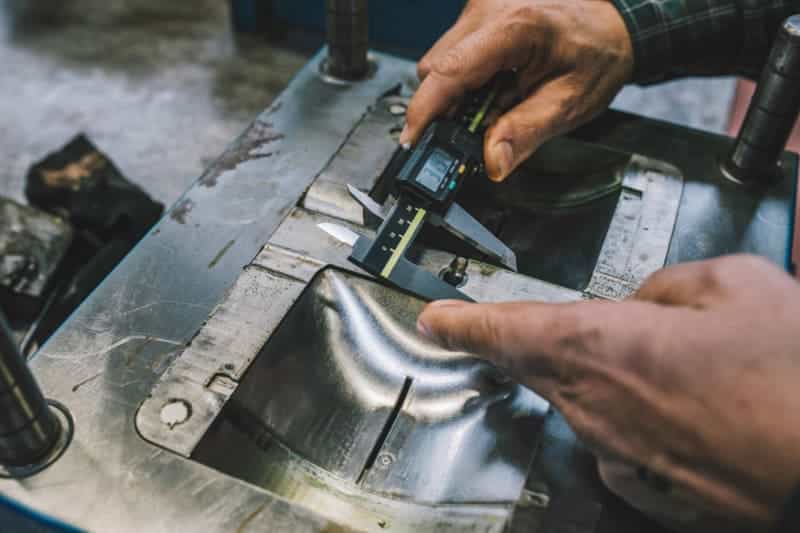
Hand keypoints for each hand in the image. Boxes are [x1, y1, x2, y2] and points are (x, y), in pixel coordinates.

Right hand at [400, 0, 633, 181]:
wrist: (611, 26)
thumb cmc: (596, 56)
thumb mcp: (569, 104)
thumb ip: (526, 133)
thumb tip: (492, 162)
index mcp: (514, 27)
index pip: (450, 71)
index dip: (424, 110)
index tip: (412, 141)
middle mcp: (489, 9)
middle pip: (436, 69)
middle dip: (445, 107)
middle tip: (474, 131)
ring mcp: (480, 8)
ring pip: (440, 61)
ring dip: (456, 94)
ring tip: (495, 104)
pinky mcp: (477, 15)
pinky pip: (453, 53)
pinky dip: (466, 80)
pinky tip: (494, 86)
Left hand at [417, 255, 799, 531]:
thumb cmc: (791, 368)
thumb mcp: (731, 284)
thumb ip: (666, 287)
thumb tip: (645, 303)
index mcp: (601, 342)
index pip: (507, 329)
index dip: (464, 323)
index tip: (435, 321)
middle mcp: (596, 405)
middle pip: (542, 367)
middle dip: (539, 346)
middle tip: (547, 332)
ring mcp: (620, 455)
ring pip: (588, 405)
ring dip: (612, 383)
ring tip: (677, 374)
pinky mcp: (651, 491)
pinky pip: (624, 446)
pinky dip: (642, 424)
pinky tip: (690, 415)